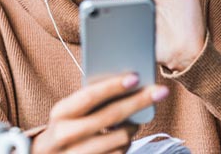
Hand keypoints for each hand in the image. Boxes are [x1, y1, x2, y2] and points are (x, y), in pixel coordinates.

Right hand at [31, 73, 168, 153]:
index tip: (136, 77)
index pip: (89, 96)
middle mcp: (66, 135)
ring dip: (133, 127)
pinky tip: (124, 137)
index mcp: (60, 113)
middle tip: (160, 91)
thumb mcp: (68, 112)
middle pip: (111, 116)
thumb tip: (128, 85)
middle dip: (139, 101)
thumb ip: (90, 100)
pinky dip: (126, 143)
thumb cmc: (65, 126)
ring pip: (121, 138)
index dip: (113, 86)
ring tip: (134, 120)